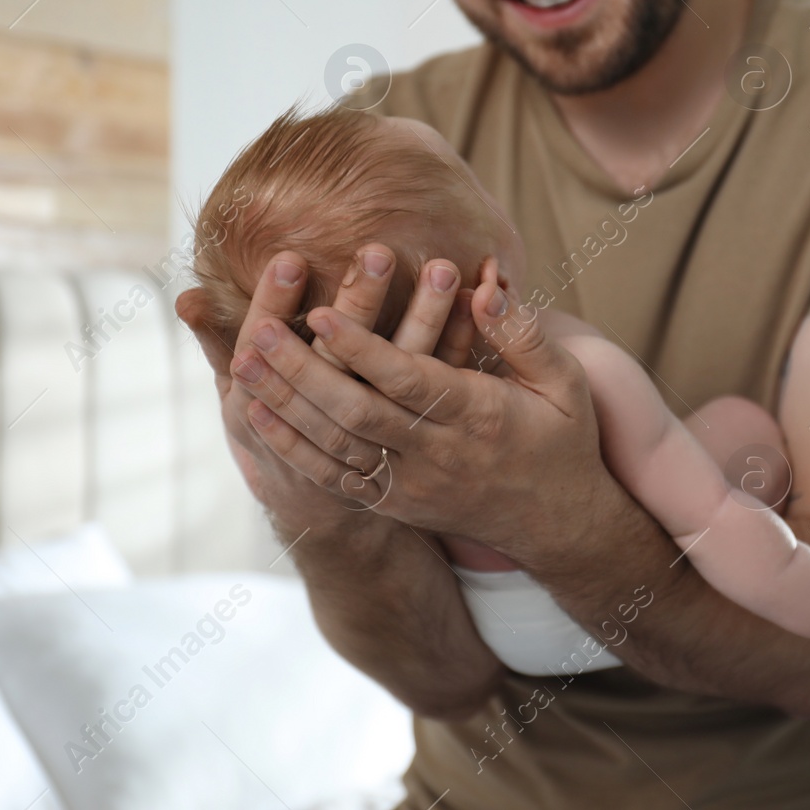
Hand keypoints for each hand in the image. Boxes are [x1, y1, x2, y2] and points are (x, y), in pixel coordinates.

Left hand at [227, 251, 606, 563]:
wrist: (557, 523)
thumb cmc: (562, 438)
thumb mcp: (566, 382)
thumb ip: (523, 334)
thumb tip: (486, 286)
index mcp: (480, 415)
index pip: (410, 380)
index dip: (363, 349)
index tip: (322, 311)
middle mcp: (438, 454)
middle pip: (358, 413)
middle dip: (303, 372)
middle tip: (260, 330)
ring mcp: (411, 484)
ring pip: (336, 446)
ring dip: (286, 405)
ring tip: (242, 362)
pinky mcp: (394, 502)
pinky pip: (334, 476)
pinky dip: (292, 447)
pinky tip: (257, 414)